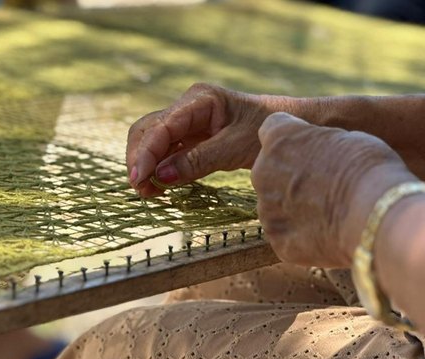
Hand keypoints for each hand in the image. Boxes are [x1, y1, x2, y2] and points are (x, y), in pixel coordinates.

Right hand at [126, 83, 291, 196]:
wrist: (286, 124)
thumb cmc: (267, 129)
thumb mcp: (235, 147)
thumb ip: (199, 160)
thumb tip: (162, 176)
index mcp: (199, 99)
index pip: (161, 126)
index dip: (146, 153)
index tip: (139, 179)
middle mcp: (187, 105)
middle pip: (148, 130)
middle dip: (139, 159)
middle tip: (141, 190)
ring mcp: (187, 119)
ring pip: (152, 139)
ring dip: (146, 165)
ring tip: (147, 192)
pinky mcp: (190, 135)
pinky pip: (166, 149)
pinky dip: (159, 167)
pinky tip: (158, 187)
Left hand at [252, 112, 416, 266]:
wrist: (376, 216)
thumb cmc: (369, 170)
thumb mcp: (348, 139)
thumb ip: (323, 144)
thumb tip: (324, 153)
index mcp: (280, 139)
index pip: (272, 128)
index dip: (293, 139)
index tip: (311, 149)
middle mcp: (263, 171)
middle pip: (269, 169)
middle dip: (289, 175)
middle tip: (322, 185)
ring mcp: (267, 209)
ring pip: (274, 204)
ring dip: (293, 206)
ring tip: (328, 212)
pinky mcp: (277, 240)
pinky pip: (284, 234)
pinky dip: (300, 234)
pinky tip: (326, 233)